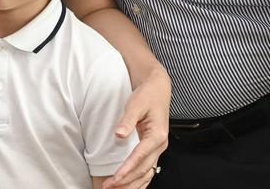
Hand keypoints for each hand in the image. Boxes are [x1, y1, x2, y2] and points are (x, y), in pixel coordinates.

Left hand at [104, 67, 169, 188]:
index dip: (127, 169)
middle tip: (108, 187)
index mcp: (157, 135)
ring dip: (132, 183)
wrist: (158, 90)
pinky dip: (139, 180)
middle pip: (144, 169)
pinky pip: (147, 169)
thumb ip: (127, 120)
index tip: (115, 178)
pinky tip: (128, 186)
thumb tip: (119, 134)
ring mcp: (158, 148)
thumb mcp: (135, 104)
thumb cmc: (147, 96)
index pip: (140, 157)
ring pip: (147, 172)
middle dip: (126, 181)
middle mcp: (160, 145)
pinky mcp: (153, 149)